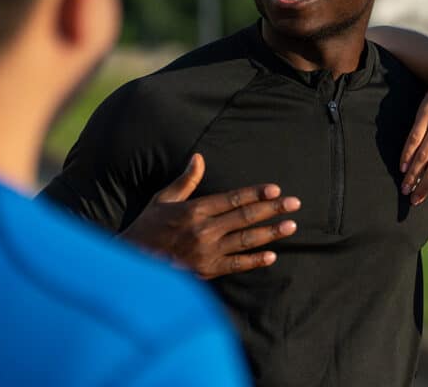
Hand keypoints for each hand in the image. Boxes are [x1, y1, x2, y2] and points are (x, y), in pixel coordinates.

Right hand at [120, 153, 299, 278]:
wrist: (132, 262)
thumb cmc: (147, 227)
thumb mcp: (163, 199)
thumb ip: (186, 180)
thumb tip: (199, 157)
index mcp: (195, 210)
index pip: (232, 199)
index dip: (255, 193)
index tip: (275, 189)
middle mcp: (203, 230)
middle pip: (245, 217)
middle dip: (272, 209)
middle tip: (295, 204)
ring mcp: (206, 252)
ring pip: (245, 240)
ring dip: (271, 233)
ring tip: (291, 226)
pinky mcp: (206, 270)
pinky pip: (236, 265)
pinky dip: (255, 261)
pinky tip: (272, 255)